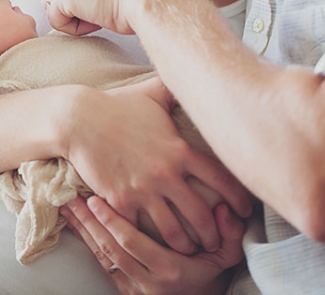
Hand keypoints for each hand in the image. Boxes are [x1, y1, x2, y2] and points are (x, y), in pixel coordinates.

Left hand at [62, 196, 245, 294]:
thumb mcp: (227, 256)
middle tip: (72, 199)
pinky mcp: (126, 291)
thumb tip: (225, 209)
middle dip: (89, 223)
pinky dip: (88, 244)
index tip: (96, 200)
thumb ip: (229, 233)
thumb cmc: (213, 275)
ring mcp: (135, 289)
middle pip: (110, 249)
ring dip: (83, 232)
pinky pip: (103, 266)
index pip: (132, 243)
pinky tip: (77, 227)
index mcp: (170, 271)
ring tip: (67, 209)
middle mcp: (148, 282)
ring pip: (102, 258)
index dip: (112, 221)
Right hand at [65, 77, 251, 253]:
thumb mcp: (153, 93)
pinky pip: (140, 230)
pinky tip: (154, 245)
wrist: (79, 119)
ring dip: (185, 244)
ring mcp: (143, 190)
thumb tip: (196, 73)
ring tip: (190, 251)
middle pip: (202, 215)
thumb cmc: (117, 105)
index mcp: (180, 150)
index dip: (238, 198)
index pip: (221, 179)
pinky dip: (148, 240)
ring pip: (174, 231)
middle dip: (214, 234)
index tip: (245, 210)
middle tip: (218, 242)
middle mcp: (166, 173)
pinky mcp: (121, 201)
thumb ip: (178, 90)